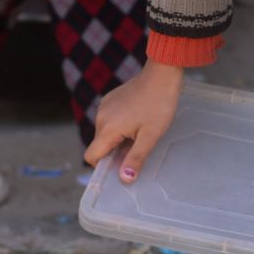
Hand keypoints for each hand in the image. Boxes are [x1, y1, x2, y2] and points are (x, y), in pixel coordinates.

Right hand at [83, 61, 183, 182]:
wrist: (162, 74)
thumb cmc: (159, 105)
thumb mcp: (150, 135)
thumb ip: (136, 157)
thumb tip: (125, 179)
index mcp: (107, 128)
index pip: (91, 156)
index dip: (103, 165)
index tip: (121, 165)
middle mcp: (100, 117)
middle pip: (100, 144)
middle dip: (116, 150)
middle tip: (140, 146)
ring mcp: (105, 106)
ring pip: (106, 132)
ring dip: (120, 137)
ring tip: (142, 130)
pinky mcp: (111, 99)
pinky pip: (111, 119)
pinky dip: (121, 125)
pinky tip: (140, 119)